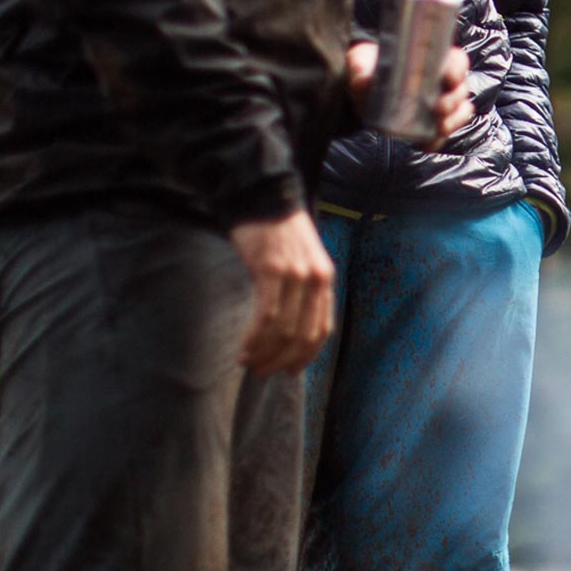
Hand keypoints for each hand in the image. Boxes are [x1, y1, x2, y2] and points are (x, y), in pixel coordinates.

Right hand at [228, 209, 335, 374]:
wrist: (263, 198)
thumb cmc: (277, 234)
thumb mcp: (300, 262)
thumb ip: (301, 291)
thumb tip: (289, 329)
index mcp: (325, 279)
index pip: (322, 329)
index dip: (306, 356)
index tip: (289, 371)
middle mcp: (316, 279)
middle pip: (303, 335)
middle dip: (282, 360)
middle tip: (262, 372)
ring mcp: (295, 274)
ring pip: (284, 329)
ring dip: (265, 353)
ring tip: (249, 363)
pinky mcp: (272, 270)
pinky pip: (267, 315)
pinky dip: (256, 338)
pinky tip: (244, 348)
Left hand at [345, 40, 475, 143]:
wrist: (362, 89)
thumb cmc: (368, 68)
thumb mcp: (361, 63)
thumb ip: (361, 69)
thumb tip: (365, 79)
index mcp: (433, 60)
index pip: (456, 61)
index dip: (457, 69)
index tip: (449, 77)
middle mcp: (442, 81)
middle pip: (461, 89)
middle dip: (454, 99)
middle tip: (439, 107)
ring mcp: (441, 102)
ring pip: (461, 110)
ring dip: (454, 120)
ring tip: (440, 127)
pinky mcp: (432, 123)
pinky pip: (445, 132)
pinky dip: (439, 139)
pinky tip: (427, 144)